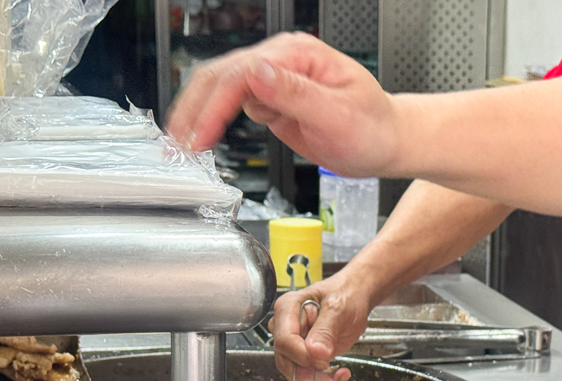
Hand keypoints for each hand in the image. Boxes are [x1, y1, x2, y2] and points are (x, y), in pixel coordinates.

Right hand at [166, 32, 402, 177]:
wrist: (386, 141)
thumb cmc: (372, 128)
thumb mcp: (338, 114)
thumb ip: (295, 94)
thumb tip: (257, 73)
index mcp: (298, 56)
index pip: (241, 74)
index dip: (215, 106)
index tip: (200, 136)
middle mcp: (282, 61)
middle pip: (220, 76)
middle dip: (193, 109)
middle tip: (175, 143)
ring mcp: (274, 79)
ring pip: (219, 89)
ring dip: (196, 114)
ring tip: (178, 144)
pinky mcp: (270, 99)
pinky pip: (231, 105)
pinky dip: (210, 121)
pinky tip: (200, 137)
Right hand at [270, 275, 372, 380]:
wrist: (355, 298)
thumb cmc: (346, 294)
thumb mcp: (339, 307)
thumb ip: (326, 329)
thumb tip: (315, 352)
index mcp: (288, 308)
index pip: (285, 340)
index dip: (303, 355)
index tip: (324, 359)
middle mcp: (286, 326)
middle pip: (286, 360)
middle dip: (308, 373)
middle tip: (331, 374)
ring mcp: (294, 342)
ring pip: (294, 372)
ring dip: (316, 380)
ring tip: (338, 375)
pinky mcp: (304, 355)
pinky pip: (306, 375)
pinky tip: (339, 374)